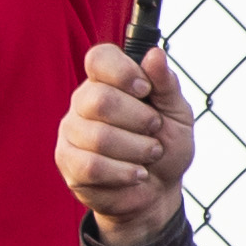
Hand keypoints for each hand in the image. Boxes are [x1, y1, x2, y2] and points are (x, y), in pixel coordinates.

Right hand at [55, 43, 195, 245]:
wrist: (158, 190)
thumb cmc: (166, 145)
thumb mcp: (177, 113)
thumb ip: (166, 85)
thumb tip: (155, 54)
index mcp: (108, 80)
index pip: (99, 58)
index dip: (123, 71)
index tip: (146, 90)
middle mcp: (83, 101)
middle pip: (100, 100)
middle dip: (140, 120)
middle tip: (155, 130)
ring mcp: (71, 131)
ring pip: (99, 137)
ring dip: (137, 150)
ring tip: (150, 155)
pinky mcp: (68, 162)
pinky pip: (92, 166)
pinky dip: (124, 172)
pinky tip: (137, 173)